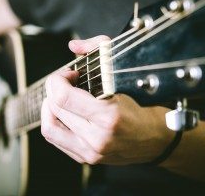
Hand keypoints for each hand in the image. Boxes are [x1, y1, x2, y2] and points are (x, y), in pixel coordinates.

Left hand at [41, 36, 174, 164]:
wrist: (155, 138)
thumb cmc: (144, 105)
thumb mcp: (126, 72)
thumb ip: (99, 49)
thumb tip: (74, 46)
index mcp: (109, 117)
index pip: (63, 97)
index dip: (58, 80)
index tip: (68, 74)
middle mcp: (97, 138)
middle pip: (55, 109)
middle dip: (54, 88)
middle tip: (64, 82)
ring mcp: (91, 152)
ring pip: (49, 127)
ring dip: (50, 107)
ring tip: (60, 98)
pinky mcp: (86, 158)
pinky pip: (56, 139)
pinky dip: (54, 121)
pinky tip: (64, 112)